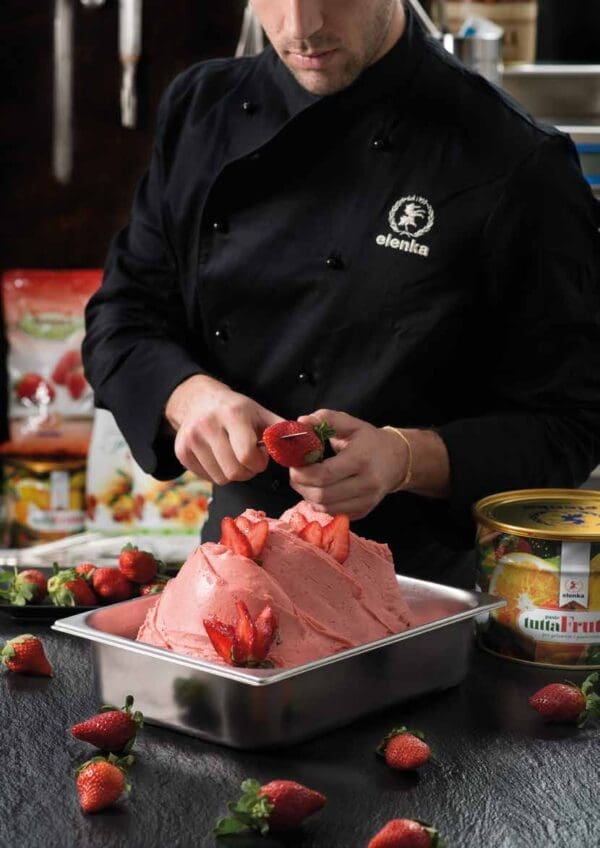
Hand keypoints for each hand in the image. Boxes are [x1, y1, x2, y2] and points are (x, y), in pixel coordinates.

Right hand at [165, 375, 281, 484]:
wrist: (199, 400)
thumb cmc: (238, 411)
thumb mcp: (262, 414)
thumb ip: (284, 432)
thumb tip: (307, 446)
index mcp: (232, 415)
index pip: (247, 455)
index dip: (258, 462)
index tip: (260, 455)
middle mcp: (208, 425)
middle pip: (234, 472)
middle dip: (248, 470)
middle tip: (249, 458)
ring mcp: (191, 439)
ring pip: (221, 478)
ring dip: (233, 473)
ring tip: (234, 456)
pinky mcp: (181, 452)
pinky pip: (207, 478)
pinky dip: (217, 472)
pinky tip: (219, 457)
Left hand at [289, 409, 408, 519]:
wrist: (398, 459)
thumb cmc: (369, 440)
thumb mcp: (350, 423)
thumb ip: (325, 419)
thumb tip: (301, 422)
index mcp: (361, 459)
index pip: (325, 474)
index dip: (303, 473)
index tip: (294, 464)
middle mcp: (366, 483)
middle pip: (322, 495)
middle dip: (301, 485)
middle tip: (295, 474)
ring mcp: (367, 500)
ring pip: (326, 507)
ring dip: (308, 496)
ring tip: (306, 481)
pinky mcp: (364, 511)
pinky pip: (334, 513)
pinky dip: (320, 504)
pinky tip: (319, 490)